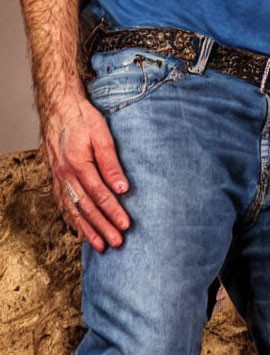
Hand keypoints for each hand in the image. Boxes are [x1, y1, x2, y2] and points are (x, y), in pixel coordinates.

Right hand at [42, 94, 130, 252]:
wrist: (59, 108)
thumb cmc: (83, 119)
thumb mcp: (101, 135)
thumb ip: (111, 164)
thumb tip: (123, 189)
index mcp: (78, 164)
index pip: (100, 194)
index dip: (113, 212)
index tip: (126, 225)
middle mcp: (65, 175)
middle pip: (87, 207)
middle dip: (103, 227)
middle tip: (117, 242)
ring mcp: (59, 178)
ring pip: (74, 210)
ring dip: (88, 230)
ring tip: (101, 246)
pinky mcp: (57, 179)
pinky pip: (64, 205)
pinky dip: (73, 221)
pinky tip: (82, 232)